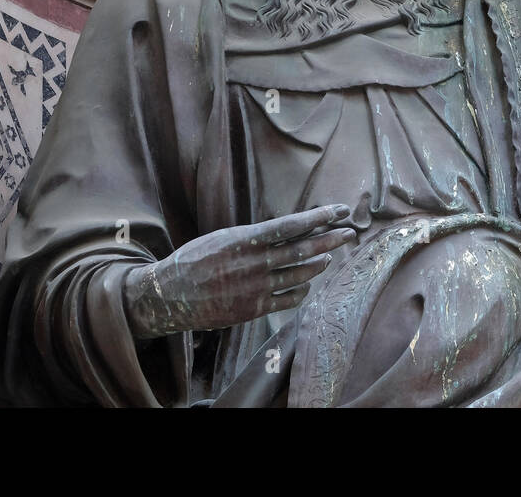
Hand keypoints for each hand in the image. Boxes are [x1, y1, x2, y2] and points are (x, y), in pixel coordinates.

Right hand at [122, 204, 356, 339]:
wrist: (170, 294)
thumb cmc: (195, 259)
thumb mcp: (224, 238)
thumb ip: (255, 238)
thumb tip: (286, 231)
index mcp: (247, 239)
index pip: (292, 225)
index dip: (318, 218)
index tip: (339, 210)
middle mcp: (256, 263)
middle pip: (303, 250)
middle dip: (331, 240)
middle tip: (350, 233)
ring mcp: (256, 287)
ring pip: (300, 275)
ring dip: (318, 265)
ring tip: (329, 258)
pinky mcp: (253, 309)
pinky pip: (287, 300)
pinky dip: (301, 291)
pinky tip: (307, 285)